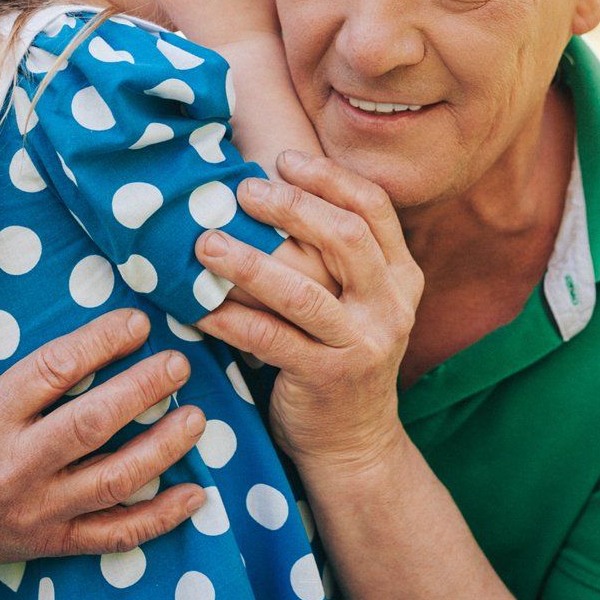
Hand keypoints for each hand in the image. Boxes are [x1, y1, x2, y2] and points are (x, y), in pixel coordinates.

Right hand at [0, 262, 207, 575]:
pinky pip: (113, 534)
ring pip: (111, 481)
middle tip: (179, 362)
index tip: (139, 322)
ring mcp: (36, 510)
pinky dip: (158, 519)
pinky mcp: (53, 542)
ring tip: (198, 417)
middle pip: (89, 425)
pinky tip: (195, 496)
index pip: (52, 372)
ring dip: (161, 449)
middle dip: (141, 391)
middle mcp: (12, 468)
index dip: (100, 343)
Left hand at [195, 152, 424, 468]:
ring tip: (206, 243)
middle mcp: (390, 304)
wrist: (353, 441)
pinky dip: (231, 320)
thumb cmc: (339, 351)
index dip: (328, 178)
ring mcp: (364, 343)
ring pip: (303, 292)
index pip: (373, 207)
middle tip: (242, 192)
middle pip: (345, 238)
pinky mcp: (329, 378)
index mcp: (401, 274)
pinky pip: (271, 340)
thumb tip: (269, 183)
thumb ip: (333, 252)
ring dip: (249, 263)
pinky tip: (199, 306)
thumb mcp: (356, 298)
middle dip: (291, 207)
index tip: (283, 159)